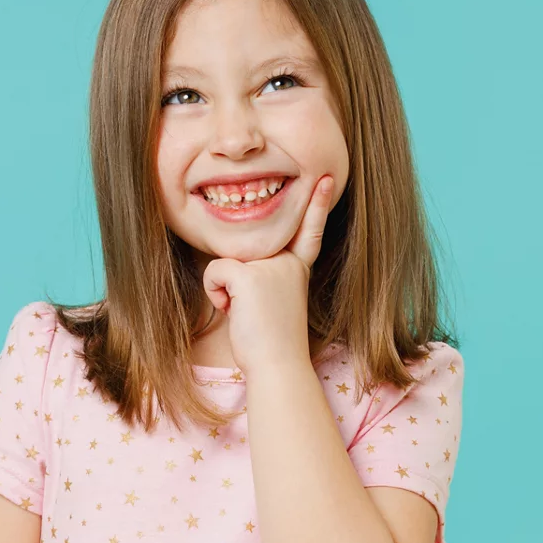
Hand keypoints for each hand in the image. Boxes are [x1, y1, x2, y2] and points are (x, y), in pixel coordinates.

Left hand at [201, 175, 337, 374]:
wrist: (277, 364)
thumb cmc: (271, 341)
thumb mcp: (274, 300)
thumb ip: (267, 276)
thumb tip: (239, 265)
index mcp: (297, 268)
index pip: (308, 232)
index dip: (316, 205)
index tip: (327, 179)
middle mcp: (287, 261)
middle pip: (243, 251)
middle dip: (234, 278)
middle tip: (252, 310)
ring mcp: (270, 265)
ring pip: (226, 261)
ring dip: (224, 289)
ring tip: (245, 312)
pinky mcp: (249, 274)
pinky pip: (215, 271)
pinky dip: (216, 294)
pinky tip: (234, 310)